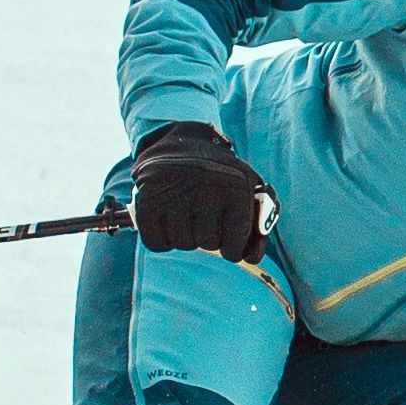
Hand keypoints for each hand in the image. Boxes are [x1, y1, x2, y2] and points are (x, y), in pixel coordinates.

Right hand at [131, 122, 274, 260]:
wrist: (181, 146)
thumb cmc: (220, 177)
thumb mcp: (249, 189)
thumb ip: (260, 224)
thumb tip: (252, 257)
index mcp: (237, 187)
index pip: (235, 247)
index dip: (233, 248)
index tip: (230, 237)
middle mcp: (206, 187)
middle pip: (208, 245)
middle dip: (208, 237)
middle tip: (205, 215)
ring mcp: (173, 192)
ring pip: (182, 244)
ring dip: (185, 236)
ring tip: (187, 213)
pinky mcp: (146, 200)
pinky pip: (156, 243)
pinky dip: (161, 238)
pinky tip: (168, 219)